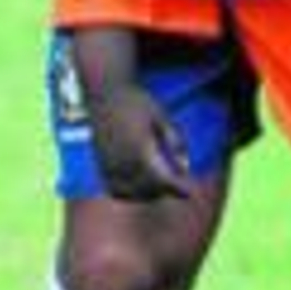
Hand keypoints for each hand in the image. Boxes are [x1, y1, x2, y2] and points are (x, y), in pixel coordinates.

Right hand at [89, 86, 192, 200]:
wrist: (106, 94)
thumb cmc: (138, 102)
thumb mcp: (163, 116)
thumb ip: (176, 141)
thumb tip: (185, 167)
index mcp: (140, 148)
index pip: (162, 179)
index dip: (178, 189)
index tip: (189, 193)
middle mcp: (123, 160)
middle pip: (148, 189)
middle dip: (165, 191)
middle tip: (178, 187)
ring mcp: (109, 164)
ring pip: (131, 193)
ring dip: (148, 195)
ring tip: (161, 187)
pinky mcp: (101, 165)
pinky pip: (116, 190)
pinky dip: (130, 194)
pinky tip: (140, 188)